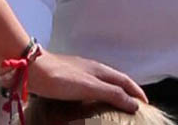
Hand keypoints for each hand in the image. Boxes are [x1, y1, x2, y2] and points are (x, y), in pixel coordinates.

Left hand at [26, 50, 146, 112]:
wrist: (32, 69)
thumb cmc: (61, 78)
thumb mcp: (90, 87)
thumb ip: (111, 94)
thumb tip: (134, 104)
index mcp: (100, 69)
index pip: (124, 80)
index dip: (136, 92)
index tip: (146, 105)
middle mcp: (91, 68)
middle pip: (114, 80)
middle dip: (126, 92)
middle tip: (133, 108)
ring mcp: (78, 72)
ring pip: (101, 83)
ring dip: (112, 94)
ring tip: (116, 108)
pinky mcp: (67, 78)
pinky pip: (89, 88)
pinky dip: (97, 96)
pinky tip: (90, 104)